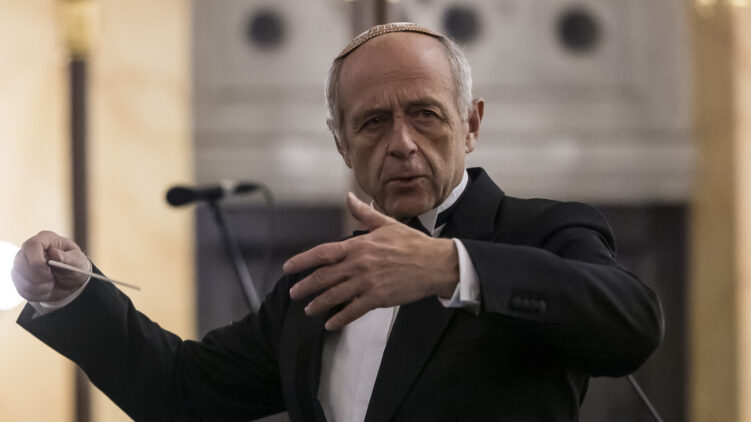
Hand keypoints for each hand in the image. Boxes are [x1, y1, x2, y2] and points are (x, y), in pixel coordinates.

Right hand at [11, 231, 89, 301]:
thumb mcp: (78, 262)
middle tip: (51, 281)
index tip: (48, 273)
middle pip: (21, 261)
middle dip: (37, 276)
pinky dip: (36, 293)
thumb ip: (67, 258)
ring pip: (18, 277)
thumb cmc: (75, 267)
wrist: (71, 282)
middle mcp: (30, 249)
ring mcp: (22, 263)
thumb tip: (54, 253)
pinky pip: (21, 289)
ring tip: (51, 284)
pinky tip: (46, 289)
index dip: (36, 261)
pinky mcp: (19, 277)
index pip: (32, 245)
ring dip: (37, 286)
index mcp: (46, 239)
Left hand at [284, 192, 458, 329]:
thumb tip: (349, 198)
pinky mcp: (377, 298)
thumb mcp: (386, 224)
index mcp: (358, 245)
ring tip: (309, 310)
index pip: (323, 253)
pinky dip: (340, 318)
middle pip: (324, 277)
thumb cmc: (412, 243)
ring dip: (318, 304)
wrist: (434, 263)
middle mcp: (358, 264)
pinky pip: (353, 310)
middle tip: (293, 294)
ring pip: (335, 296)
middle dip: (305, 287)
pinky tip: (331, 324)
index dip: (303, 261)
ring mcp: (367, 282)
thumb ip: (364, 213)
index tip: (289, 268)